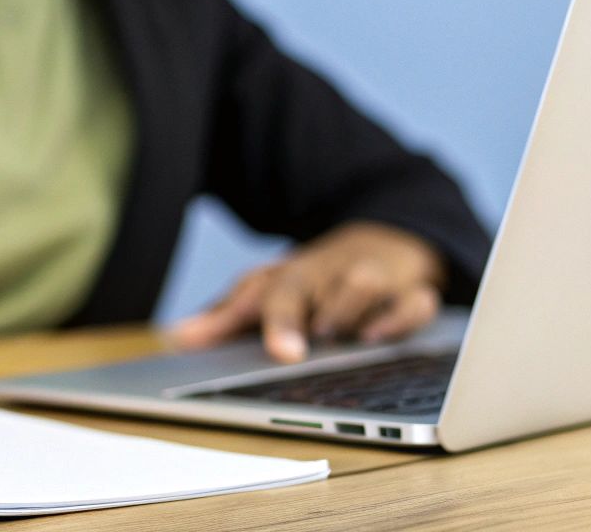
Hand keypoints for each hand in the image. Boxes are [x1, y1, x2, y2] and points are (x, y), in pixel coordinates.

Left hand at [167, 221, 444, 362]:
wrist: (387, 238)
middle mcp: (326, 274)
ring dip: (345, 311)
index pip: (264, 292)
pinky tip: (379, 335)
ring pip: (361, 284)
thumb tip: (175, 337)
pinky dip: (401, 316)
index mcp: (290, 276)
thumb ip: (225, 318)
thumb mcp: (271, 291)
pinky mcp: (412, 292)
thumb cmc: (319, 278)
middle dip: (289, 317)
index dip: (251, 320)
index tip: (251, 349)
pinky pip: (415, 302)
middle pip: (303, 286)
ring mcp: (371, 280)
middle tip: (285, 352)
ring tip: (333, 337)